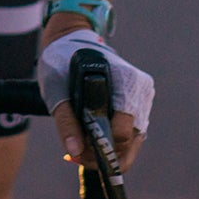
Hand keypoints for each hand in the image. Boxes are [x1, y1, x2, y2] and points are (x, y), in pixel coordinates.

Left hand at [37, 28, 151, 171]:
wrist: (70, 42)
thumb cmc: (62, 62)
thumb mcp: (56, 89)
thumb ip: (66, 121)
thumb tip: (75, 150)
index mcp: (127, 82)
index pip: (123, 131)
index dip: (102, 148)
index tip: (78, 152)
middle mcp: (141, 92)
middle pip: (130, 142)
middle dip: (104, 156)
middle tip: (76, 156)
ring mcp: (142, 100)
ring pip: (131, 142)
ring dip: (107, 152)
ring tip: (79, 151)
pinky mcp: (137, 106)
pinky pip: (129, 134)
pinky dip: (111, 143)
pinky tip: (89, 143)